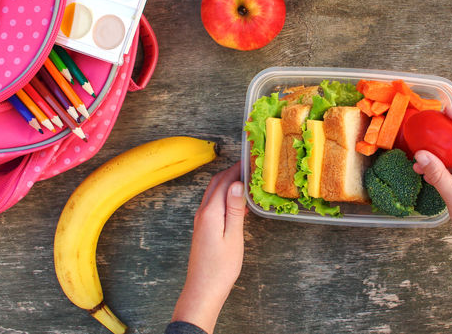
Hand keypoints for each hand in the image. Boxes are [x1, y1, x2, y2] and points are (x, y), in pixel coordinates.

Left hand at [171, 162, 246, 332]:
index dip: (236, 169)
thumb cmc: (220, 268)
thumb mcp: (233, 236)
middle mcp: (202, 213)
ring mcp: (201, 220)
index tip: (250, 161)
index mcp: (210, 212)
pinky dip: (224, 196)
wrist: (203, 290)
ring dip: (227, 183)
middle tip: (249, 167)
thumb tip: (236, 184)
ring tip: (246, 180)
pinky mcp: (202, 228)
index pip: (223, 182)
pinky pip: (213, 204)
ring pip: (213, 193)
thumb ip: (234, 209)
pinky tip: (237, 203)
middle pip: (216, 184)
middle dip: (231, 172)